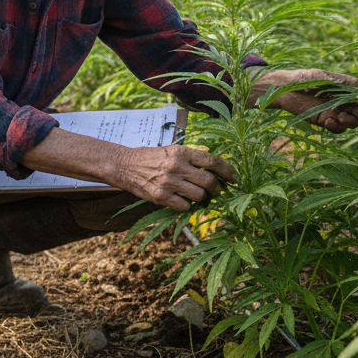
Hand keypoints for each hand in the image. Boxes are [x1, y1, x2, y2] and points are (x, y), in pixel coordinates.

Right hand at [114, 145, 235, 211]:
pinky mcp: (160, 196)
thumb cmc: (151, 157)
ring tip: (200, 196)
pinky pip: (185, 206)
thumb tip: (215, 169)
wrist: (124, 165)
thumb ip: (191, 157)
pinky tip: (183, 201)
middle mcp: (176, 166)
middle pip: (209, 181)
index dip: (227, 171)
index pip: (212, 161)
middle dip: (218, 188)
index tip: (233, 178)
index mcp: (181, 152)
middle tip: (217, 190)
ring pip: (199, 196)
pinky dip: (188, 206)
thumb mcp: (172, 150)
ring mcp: (168, 182)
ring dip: (203, 198)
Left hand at [250, 68, 357, 132]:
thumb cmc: (305, 78)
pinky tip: (329, 121)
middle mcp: (345, 102)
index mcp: (349, 88)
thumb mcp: (327, 77)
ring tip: (340, 116)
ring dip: (350, 122)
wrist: (283, 89)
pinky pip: (336, 128)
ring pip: (352, 123)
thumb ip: (350, 84)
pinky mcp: (324, 121)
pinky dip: (335, 127)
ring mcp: (335, 112)